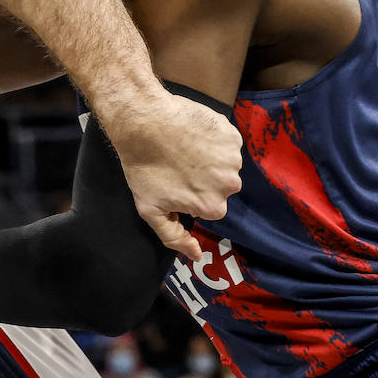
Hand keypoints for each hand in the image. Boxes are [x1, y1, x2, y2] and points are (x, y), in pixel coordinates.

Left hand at [104, 92, 242, 260]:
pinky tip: (194, 134)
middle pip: (221, 185)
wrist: (144, 122)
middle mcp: (231, 185)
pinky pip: (228, 141)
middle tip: (180, 164)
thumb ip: (174, 236)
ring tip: (185, 148)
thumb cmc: (145, 167)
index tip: (178, 182)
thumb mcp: (151, 210)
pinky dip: (215, 138)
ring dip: (211, 157)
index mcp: (214, 207)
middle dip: (205, 178)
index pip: (210, 206)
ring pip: (226, 163)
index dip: (193, 194)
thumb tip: (197, 255)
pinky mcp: (232, 134)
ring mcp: (233, 158)